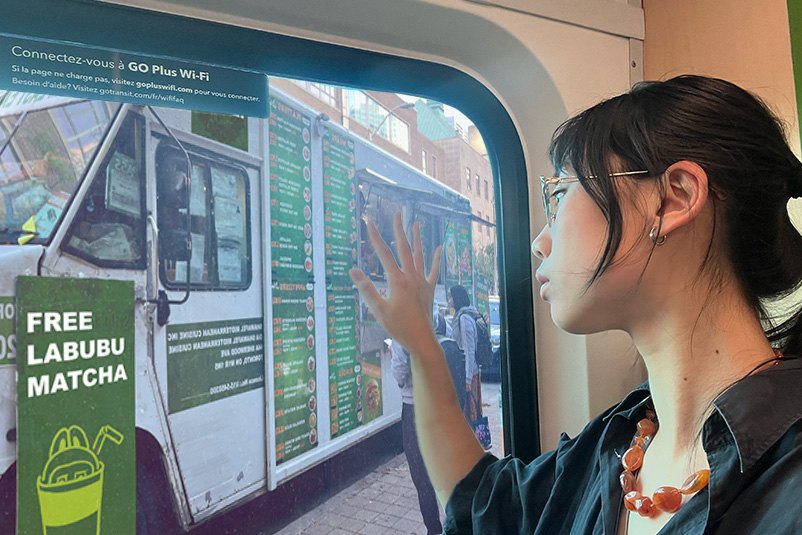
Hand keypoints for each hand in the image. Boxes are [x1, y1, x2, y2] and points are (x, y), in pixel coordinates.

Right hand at [350, 211, 441, 356]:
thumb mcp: (378, 310)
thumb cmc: (399, 327)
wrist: (421, 339)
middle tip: (397, 213)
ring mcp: (421, 282)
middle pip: (403, 248)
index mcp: (397, 280)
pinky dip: (436, 258)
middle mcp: (411, 277)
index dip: (375, 236)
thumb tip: (353, 270)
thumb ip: (366, 289)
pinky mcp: (429, 289)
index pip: (384, 253)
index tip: (370, 221)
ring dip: (416, 238)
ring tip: (415, 223)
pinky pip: (433, 270)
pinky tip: (439, 247)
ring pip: (418, 255)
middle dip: (399, 229)